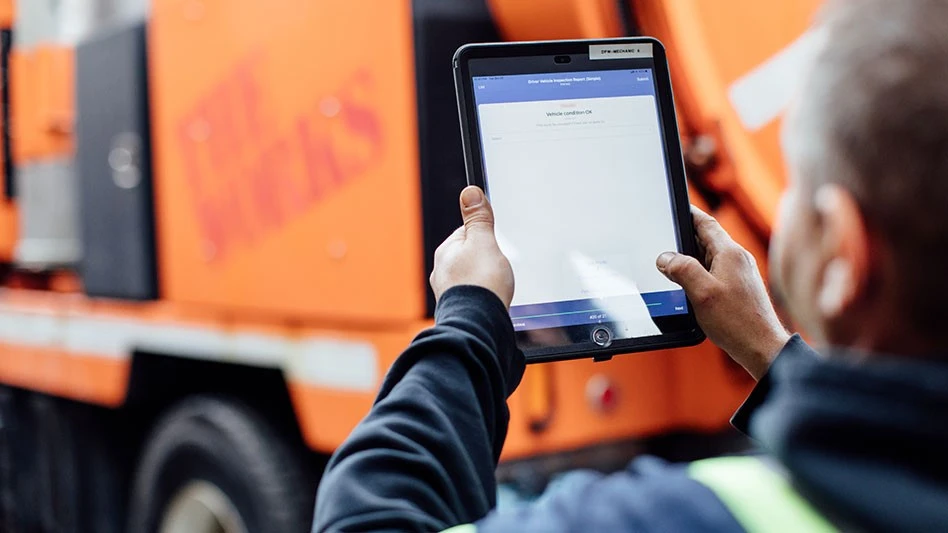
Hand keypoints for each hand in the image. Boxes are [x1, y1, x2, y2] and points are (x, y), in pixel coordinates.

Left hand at [430, 186, 514, 307]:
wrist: (479, 325)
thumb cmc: (481, 285)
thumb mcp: (484, 242)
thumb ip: (478, 219)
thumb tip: (469, 193)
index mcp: (446, 253)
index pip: (467, 234)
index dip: (486, 237)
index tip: (495, 244)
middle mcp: (442, 273)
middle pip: (472, 257)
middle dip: (487, 262)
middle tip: (498, 270)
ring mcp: (451, 294)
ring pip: (474, 279)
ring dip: (487, 283)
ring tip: (497, 289)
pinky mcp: (461, 310)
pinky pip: (476, 298)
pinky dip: (486, 299)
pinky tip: (493, 303)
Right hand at [656, 206, 789, 379]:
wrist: (762, 347)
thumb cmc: (737, 322)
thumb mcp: (702, 292)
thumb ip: (681, 269)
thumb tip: (665, 257)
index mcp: (730, 253)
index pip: (705, 223)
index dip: (687, 213)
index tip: (673, 208)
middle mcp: (737, 259)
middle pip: (706, 239)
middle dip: (684, 238)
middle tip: (663, 240)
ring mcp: (740, 274)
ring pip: (709, 257)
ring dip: (690, 259)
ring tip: (671, 267)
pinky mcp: (739, 289)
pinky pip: (714, 273)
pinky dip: (699, 274)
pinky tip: (689, 287)